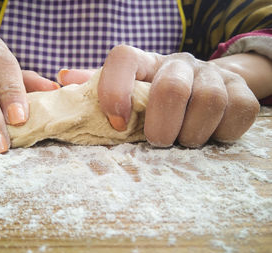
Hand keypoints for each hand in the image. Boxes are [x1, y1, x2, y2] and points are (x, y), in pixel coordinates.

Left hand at [58, 45, 259, 146]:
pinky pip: (239, 111)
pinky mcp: (241, 90)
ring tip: (184, 140)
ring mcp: (213, 74)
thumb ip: (98, 87)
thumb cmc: (155, 96)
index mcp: (146, 63)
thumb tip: (64, 79)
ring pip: (208, 100)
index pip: (123, 58)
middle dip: (162, 126)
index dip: (114, 90)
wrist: (204, 85)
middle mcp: (179, 64)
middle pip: (170, 87)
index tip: (117, 124)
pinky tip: (210, 134)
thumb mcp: (128, 92)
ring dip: (192, 133)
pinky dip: (222, 132)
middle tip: (159, 140)